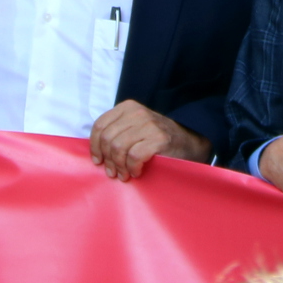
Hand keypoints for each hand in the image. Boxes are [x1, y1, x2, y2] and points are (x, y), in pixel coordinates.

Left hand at [89, 99, 208, 180]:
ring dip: (119, 166)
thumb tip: (95, 151)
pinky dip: (132, 167)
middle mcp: (137, 113)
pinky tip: (136, 172)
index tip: (98, 161)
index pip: (100, 126)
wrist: (187, 143)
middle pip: (108, 139)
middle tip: (112, 172)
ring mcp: (149, 125)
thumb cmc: (155, 139)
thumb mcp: (133, 127)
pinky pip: (134, 156)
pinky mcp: (159, 139)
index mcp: (127, 108)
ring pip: (118, 148)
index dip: (95, 146)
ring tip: (124, 175)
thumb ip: (116, 132)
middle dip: (107, 160)